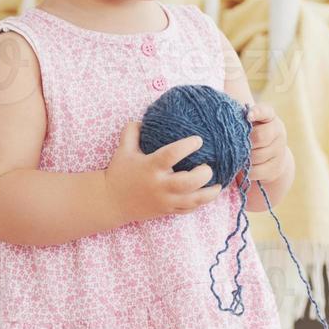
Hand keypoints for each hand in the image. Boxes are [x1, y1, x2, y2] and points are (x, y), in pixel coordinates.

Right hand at [104, 119, 222, 222]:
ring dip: (209, 193)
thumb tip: (146, 118)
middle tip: (208, 166)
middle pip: (188, 182)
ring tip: (218, 184)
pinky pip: (188, 210)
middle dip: (203, 174)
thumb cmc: (119, 172)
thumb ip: (132, 130)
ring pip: (192, 200)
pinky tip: (208, 194)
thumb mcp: (123, 149)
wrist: (111, 201)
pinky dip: (201, 203)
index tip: (199, 140)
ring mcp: (165, 200)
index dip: (188, 146)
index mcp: (151, 166)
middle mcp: (160, 185)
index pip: (172, 154)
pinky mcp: (167, 210)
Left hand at [237, 102, 289, 187]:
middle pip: (260, 137)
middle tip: (234, 144)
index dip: (257, 112)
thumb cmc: (252, 134)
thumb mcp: (248, 124)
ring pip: (258, 156)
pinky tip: (243, 167)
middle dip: (245, 142)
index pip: (265, 111)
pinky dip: (247, 171)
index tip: (248, 116)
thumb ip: (239, 119)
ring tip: (236, 156)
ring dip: (244, 158)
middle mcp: (278, 131)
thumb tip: (220, 116)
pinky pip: (257, 170)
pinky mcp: (276, 167)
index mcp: (269, 116)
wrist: (272, 156)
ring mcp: (279, 150)